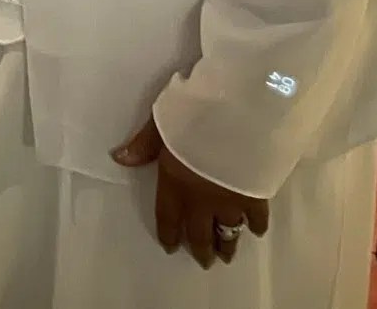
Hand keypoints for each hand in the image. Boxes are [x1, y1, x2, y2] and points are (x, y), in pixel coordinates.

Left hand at [113, 117, 269, 267]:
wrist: (237, 116)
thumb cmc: (194, 115)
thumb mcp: (161, 124)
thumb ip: (143, 145)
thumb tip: (119, 158)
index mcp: (175, 182)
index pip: (168, 216)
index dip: (169, 233)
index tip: (171, 247)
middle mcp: (202, 199)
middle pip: (200, 232)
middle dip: (201, 248)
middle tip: (204, 261)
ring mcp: (231, 200)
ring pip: (228, 230)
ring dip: (226, 244)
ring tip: (226, 255)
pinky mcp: (257, 195)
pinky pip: (257, 218)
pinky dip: (256, 226)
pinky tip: (256, 230)